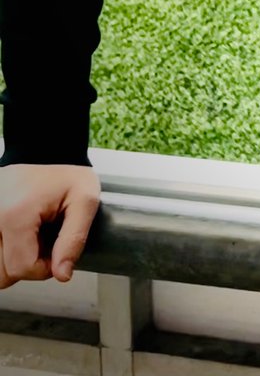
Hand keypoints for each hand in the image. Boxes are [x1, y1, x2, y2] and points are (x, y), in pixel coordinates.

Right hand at [0, 164, 99, 286]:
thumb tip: (63, 274)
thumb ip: (74, 239)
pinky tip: (17, 236)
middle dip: (26, 265)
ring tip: (30, 237)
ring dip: (12, 260)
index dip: (46, 266)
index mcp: (14, 217)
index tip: (57, 248)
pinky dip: (3, 251)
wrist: (44, 149)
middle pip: (1, 275)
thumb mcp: (85, 200)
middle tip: (43, 240)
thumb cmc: (66, 172)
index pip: (22, 269)